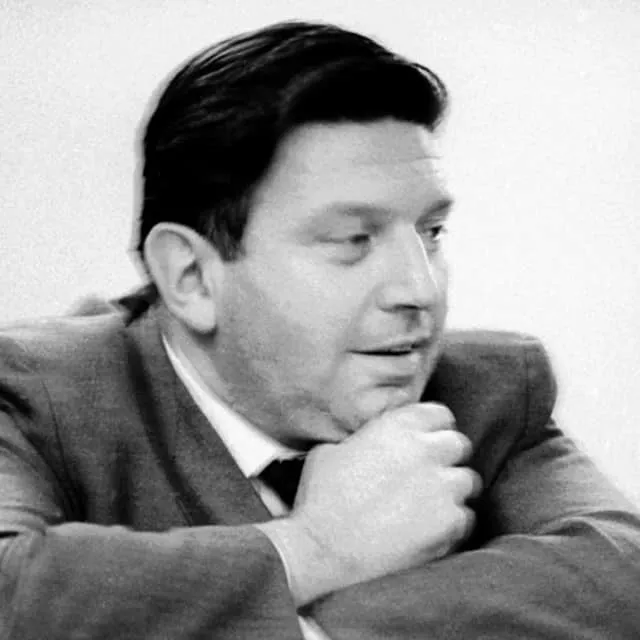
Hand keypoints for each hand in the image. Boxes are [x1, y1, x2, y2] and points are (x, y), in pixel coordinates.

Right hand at [257, 402, 480, 606]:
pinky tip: (428, 530)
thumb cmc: (320, 498)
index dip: (432, 429)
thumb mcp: (331, 450)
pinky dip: (451, 524)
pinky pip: (465, 518)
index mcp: (397, 426)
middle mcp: (425, 450)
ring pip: (467, 481)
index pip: (439, 414)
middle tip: (429, 475)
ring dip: (451, 490)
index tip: (425, 442)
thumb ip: (364, 439)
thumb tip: (371, 443)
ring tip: (429, 505)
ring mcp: (441, 487)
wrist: (322, 549)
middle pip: (459, 444)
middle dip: (447, 457)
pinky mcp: (449, 523)